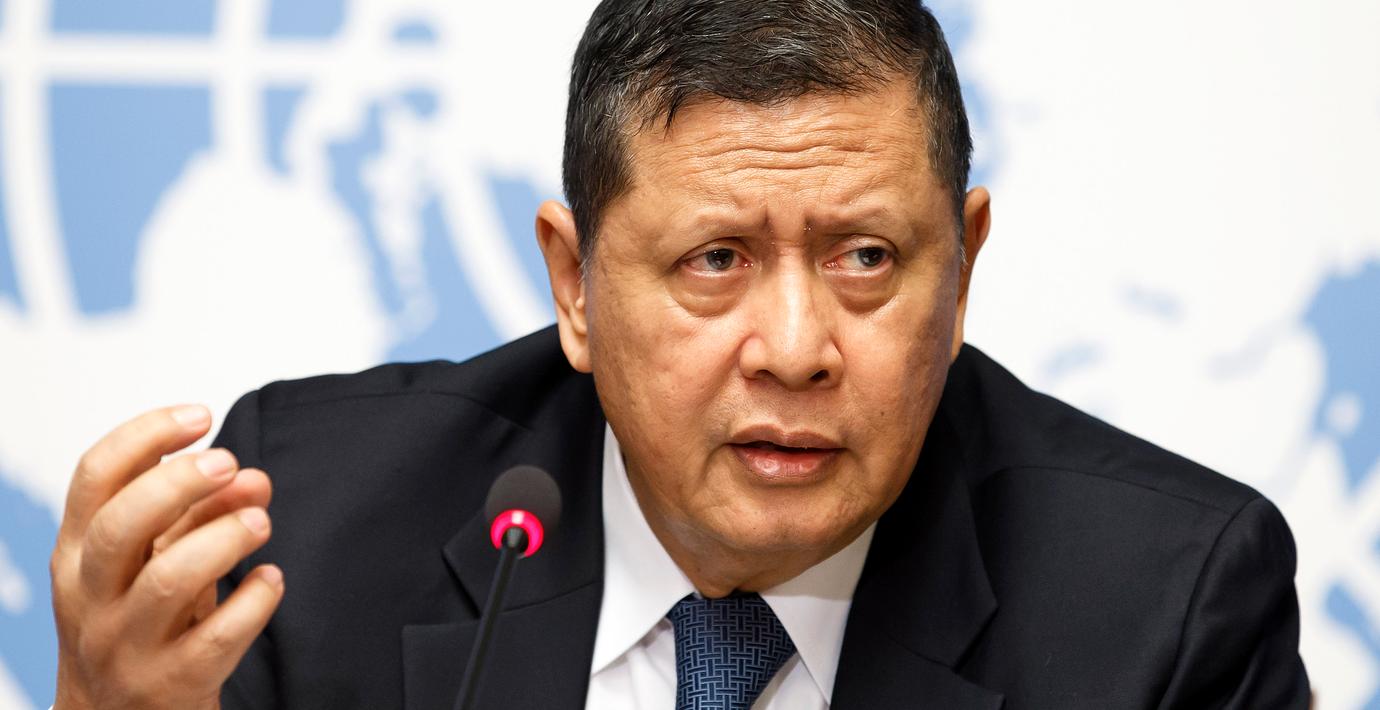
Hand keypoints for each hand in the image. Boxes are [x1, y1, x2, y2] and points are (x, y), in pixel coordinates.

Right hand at [49, 405, 282, 709]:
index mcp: (77, 553)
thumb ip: (199, 515)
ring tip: (261, 520)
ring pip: (167, 581)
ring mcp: (125, 645)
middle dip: (181, 485)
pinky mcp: (169, 685)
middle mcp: (90, 598)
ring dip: (224, 539)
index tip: (200, 414)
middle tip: (232, 464)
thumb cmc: (142, 624)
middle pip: (122, 525)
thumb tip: (251, 476)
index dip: (146, 435)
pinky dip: (253, 602)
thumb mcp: (155, 563)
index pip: (94, 477)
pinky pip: (215, 640)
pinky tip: (272, 580)